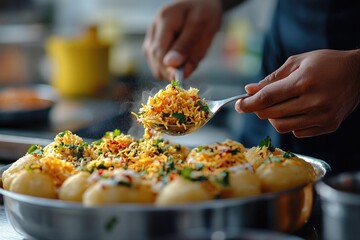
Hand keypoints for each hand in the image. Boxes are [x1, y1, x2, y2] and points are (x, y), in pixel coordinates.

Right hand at [143, 0, 222, 80]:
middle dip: (172, 70)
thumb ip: (187, 46)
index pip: (159, 53)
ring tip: (189, 57)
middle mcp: (153, 28)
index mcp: (164, 20)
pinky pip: (159, 63)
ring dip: (173, 69)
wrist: (201, 4)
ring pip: (156, 64)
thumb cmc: (205, 12)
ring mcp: (151, 37)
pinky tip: (183, 57)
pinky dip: (172, 67)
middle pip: (155, 60)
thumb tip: (172, 65)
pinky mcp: (154, 45)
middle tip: (192, 64)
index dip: (169, 69)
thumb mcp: (202, 26)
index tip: (183, 77)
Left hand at [235, 49, 359, 136]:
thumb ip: (272, 78)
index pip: (267, 98)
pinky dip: (290, 124)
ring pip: (282, 126)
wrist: (359, 74)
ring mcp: (322, 117)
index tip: (237, 105)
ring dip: (272, 118)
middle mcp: (314, 102)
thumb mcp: (298, 62)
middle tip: (257, 103)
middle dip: (258, 110)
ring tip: (277, 107)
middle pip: (272, 114)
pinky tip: (296, 112)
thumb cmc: (326, 63)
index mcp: (304, 82)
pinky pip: (297, 132)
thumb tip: (249, 90)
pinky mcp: (328, 126)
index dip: (248, 103)